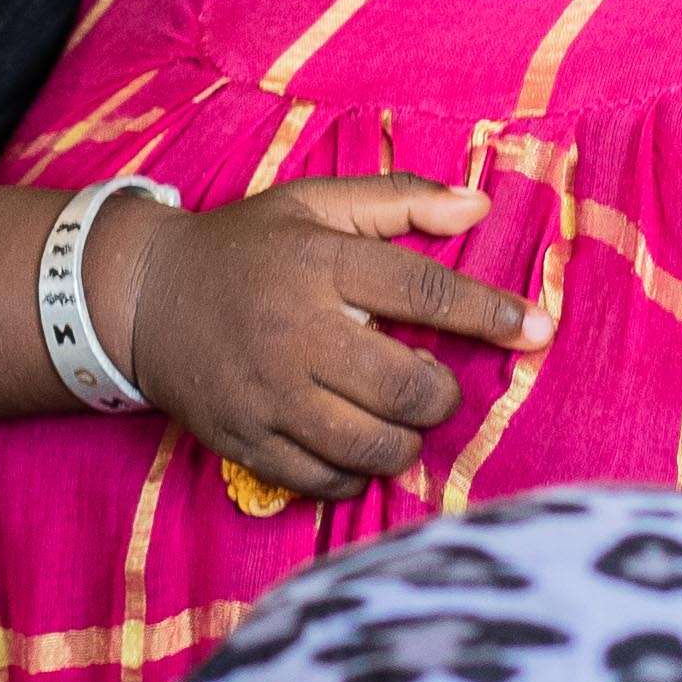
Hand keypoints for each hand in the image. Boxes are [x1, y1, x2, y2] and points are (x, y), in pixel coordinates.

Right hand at [109, 177, 549, 500]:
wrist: (143, 299)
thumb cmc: (247, 248)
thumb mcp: (314, 203)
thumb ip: (399, 201)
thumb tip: (480, 204)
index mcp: (318, 262)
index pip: (423, 289)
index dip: (490, 313)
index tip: (538, 330)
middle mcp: (295, 331)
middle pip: (404, 385)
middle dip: (441, 395)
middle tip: (435, 384)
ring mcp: (267, 395)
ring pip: (371, 445)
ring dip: (405, 440)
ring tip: (398, 418)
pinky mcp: (245, 442)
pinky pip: (326, 481)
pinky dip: (356, 472)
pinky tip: (355, 443)